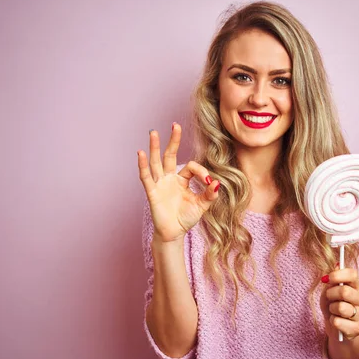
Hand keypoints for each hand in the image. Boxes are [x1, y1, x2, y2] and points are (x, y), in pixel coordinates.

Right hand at [137, 123, 220, 242]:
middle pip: (170, 155)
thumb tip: (217, 183)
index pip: (191, 167)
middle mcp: (169, 178)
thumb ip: (209, 194)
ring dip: (155, 147)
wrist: (174, 233)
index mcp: (181, 180)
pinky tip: (141, 153)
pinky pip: (146, 176)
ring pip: (156, 162)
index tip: (209, 182)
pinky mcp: (152, 192)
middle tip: (175, 124)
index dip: (201, 172)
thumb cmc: (185, 218)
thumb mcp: (202, 205)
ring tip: (153, 132)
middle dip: (173, 140)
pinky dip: (143, 165)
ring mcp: (159, 184)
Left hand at [320, 264, 358, 340]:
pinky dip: (332, 321)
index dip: (337, 274)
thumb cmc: (333, 307)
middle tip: (329, 298)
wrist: (337, 329)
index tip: (326, 279)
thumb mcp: (329, 291)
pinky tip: (337, 322)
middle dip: (330, 294)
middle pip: (345, 291)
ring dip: (332, 309)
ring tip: (334, 311)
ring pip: (341, 308)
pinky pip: (338, 322)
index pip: (352, 274)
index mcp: (358, 286)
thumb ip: (333, 280)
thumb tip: (337, 264)